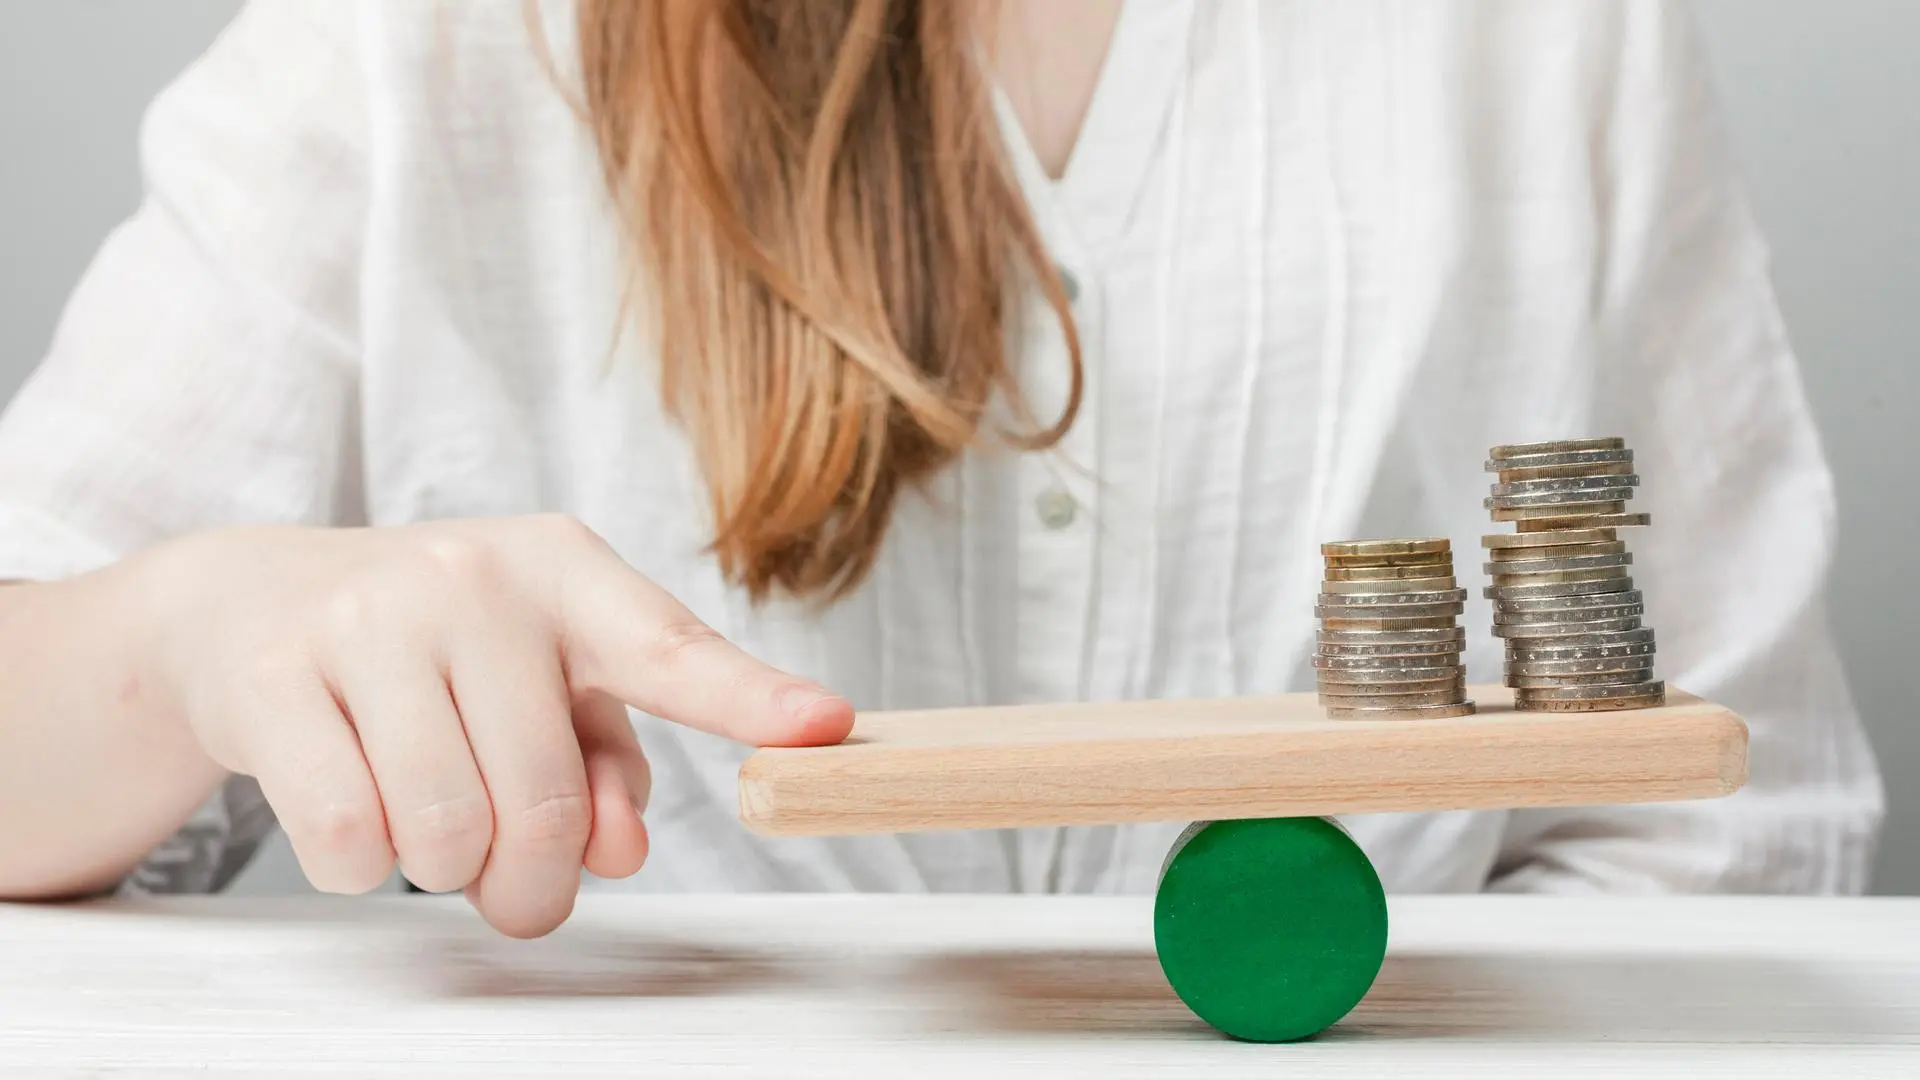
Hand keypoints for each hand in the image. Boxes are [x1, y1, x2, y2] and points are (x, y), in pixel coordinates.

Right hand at [130, 515, 851, 935]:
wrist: (250, 603)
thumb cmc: (434, 652)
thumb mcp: (537, 679)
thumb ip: (604, 759)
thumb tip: (622, 850)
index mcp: (563, 570)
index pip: (670, 648)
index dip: (751, 699)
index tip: (825, 727)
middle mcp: (472, 576)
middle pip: (543, 800)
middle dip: (532, 878)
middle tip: (515, 884)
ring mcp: (367, 618)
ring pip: (444, 830)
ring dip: (443, 869)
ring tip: (428, 822)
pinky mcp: (273, 675)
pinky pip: (348, 838)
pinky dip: (360, 864)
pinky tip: (354, 807)